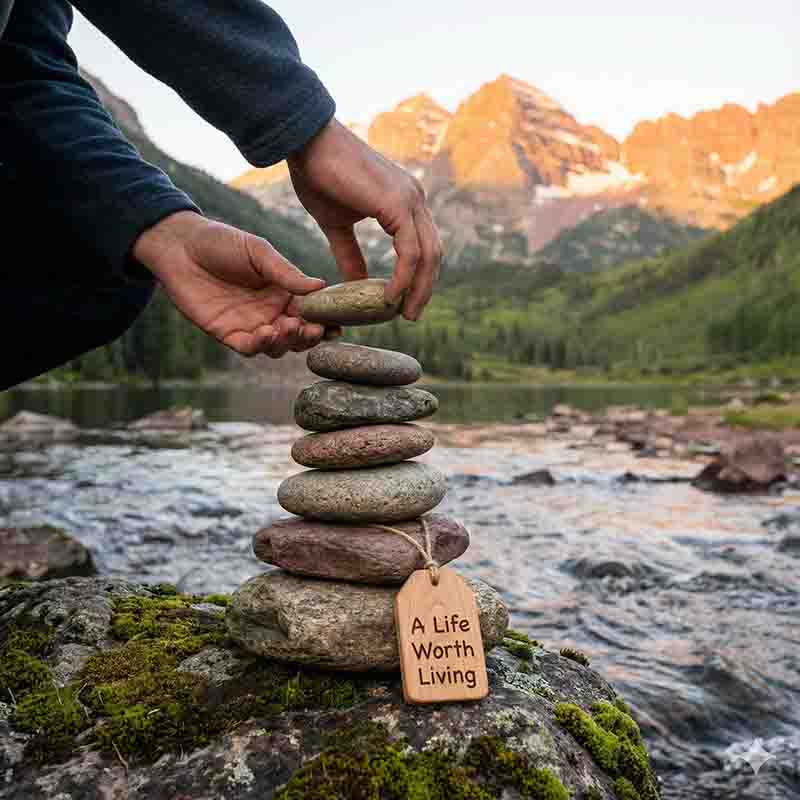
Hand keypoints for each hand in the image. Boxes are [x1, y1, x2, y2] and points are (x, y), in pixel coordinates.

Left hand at [133, 211, 336, 356]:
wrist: (180, 247)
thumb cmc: (222, 243)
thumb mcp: (259, 252)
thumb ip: (286, 272)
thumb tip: (321, 286)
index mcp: (284, 292)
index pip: (311, 312)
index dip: (325, 321)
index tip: (336, 324)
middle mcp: (271, 313)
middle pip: (298, 336)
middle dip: (308, 336)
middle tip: (313, 329)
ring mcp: (250, 325)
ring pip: (277, 347)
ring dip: (286, 342)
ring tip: (287, 327)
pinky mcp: (227, 334)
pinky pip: (248, 348)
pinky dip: (259, 346)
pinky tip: (265, 334)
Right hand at [287, 119, 441, 320]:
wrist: (306, 144)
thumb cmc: (318, 177)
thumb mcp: (336, 225)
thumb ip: (350, 254)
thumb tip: (355, 284)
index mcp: (404, 202)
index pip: (423, 246)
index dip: (419, 276)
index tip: (405, 301)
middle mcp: (414, 199)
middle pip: (433, 254)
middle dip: (425, 287)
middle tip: (411, 314)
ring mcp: (410, 200)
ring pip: (427, 255)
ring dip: (419, 288)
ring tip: (404, 312)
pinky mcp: (398, 204)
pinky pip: (410, 252)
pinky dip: (404, 277)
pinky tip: (390, 296)